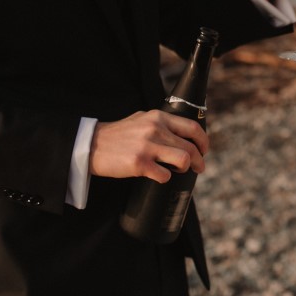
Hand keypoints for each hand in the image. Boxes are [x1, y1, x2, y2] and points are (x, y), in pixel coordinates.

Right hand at [88, 110, 208, 182]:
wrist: (91, 145)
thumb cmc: (117, 135)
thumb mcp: (140, 119)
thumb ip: (159, 122)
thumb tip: (181, 133)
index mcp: (158, 117)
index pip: (192, 128)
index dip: (203, 141)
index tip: (204, 150)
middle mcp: (156, 129)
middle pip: (191, 147)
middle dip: (199, 160)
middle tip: (198, 168)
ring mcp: (148, 146)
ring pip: (183, 160)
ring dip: (185, 169)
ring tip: (179, 172)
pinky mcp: (139, 163)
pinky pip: (165, 175)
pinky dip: (165, 178)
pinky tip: (159, 176)